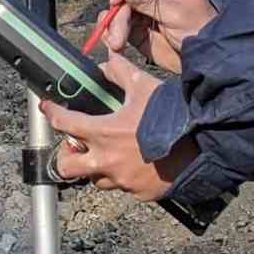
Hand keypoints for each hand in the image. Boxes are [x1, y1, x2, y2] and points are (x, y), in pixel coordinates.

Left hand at [42, 52, 199, 202]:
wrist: (204, 145)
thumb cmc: (173, 116)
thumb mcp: (145, 86)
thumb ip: (121, 73)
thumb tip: (109, 60)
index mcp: (103, 133)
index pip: (65, 123)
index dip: (52, 113)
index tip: (48, 108)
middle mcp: (107, 161)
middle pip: (67, 167)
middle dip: (66, 156)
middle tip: (75, 144)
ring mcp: (122, 181)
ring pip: (95, 179)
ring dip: (95, 167)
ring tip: (108, 154)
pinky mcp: (138, 193)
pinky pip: (122, 188)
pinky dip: (122, 177)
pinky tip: (134, 164)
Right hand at [104, 0, 216, 72]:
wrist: (206, 54)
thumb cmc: (200, 27)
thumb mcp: (177, 12)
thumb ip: (150, 0)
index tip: (118, 0)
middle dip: (115, 14)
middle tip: (118, 36)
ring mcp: (138, 10)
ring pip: (112, 12)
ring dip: (111, 27)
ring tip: (118, 44)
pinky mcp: (134, 29)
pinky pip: (114, 28)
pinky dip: (110, 36)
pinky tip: (115, 46)